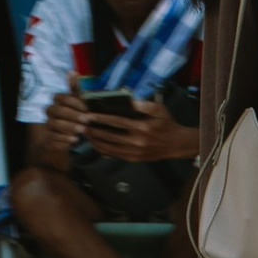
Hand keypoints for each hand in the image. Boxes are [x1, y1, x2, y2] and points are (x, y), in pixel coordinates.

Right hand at [35, 89, 88, 166]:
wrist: (69, 137)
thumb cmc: (76, 116)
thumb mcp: (78, 102)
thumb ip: (76, 88)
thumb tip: (73, 72)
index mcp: (57, 101)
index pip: (63, 98)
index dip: (75, 103)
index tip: (87, 109)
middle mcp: (51, 112)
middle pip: (58, 111)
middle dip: (73, 115)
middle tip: (86, 120)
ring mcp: (48, 125)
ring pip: (54, 124)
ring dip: (69, 127)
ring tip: (82, 131)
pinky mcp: (49, 138)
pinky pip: (53, 138)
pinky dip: (64, 140)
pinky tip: (74, 140)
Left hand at [78, 92, 200, 168]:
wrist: (176, 144)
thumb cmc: (166, 123)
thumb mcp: (159, 109)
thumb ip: (143, 104)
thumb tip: (128, 98)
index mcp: (142, 127)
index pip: (117, 122)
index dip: (101, 118)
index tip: (88, 115)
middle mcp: (137, 141)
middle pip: (110, 136)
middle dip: (94, 130)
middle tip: (81, 125)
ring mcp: (134, 152)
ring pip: (110, 148)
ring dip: (96, 141)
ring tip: (85, 134)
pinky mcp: (134, 159)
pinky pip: (115, 155)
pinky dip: (103, 150)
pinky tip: (96, 144)